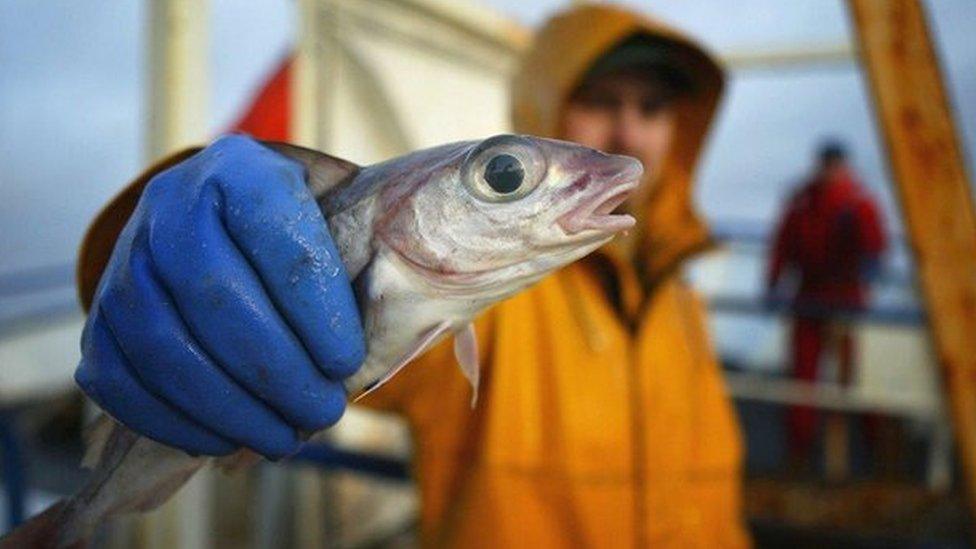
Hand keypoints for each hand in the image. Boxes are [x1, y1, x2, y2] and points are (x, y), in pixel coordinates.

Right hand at [76, 135, 364, 458]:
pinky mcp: (101, 314)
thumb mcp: (334, 218)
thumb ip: (358, 261)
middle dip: (276, 370)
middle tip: (322, 413)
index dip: (316, 309)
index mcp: (242, 170)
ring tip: (283, 438)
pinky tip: (224, 440)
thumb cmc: (296, 232)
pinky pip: (119, 379)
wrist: (220, 219)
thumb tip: (378, 345)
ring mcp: (126, 258)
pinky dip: (174, 421)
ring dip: (229, 406)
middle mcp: (172, 203)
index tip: (347, 363)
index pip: (279, 237)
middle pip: (215, 295)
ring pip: (164, 343)